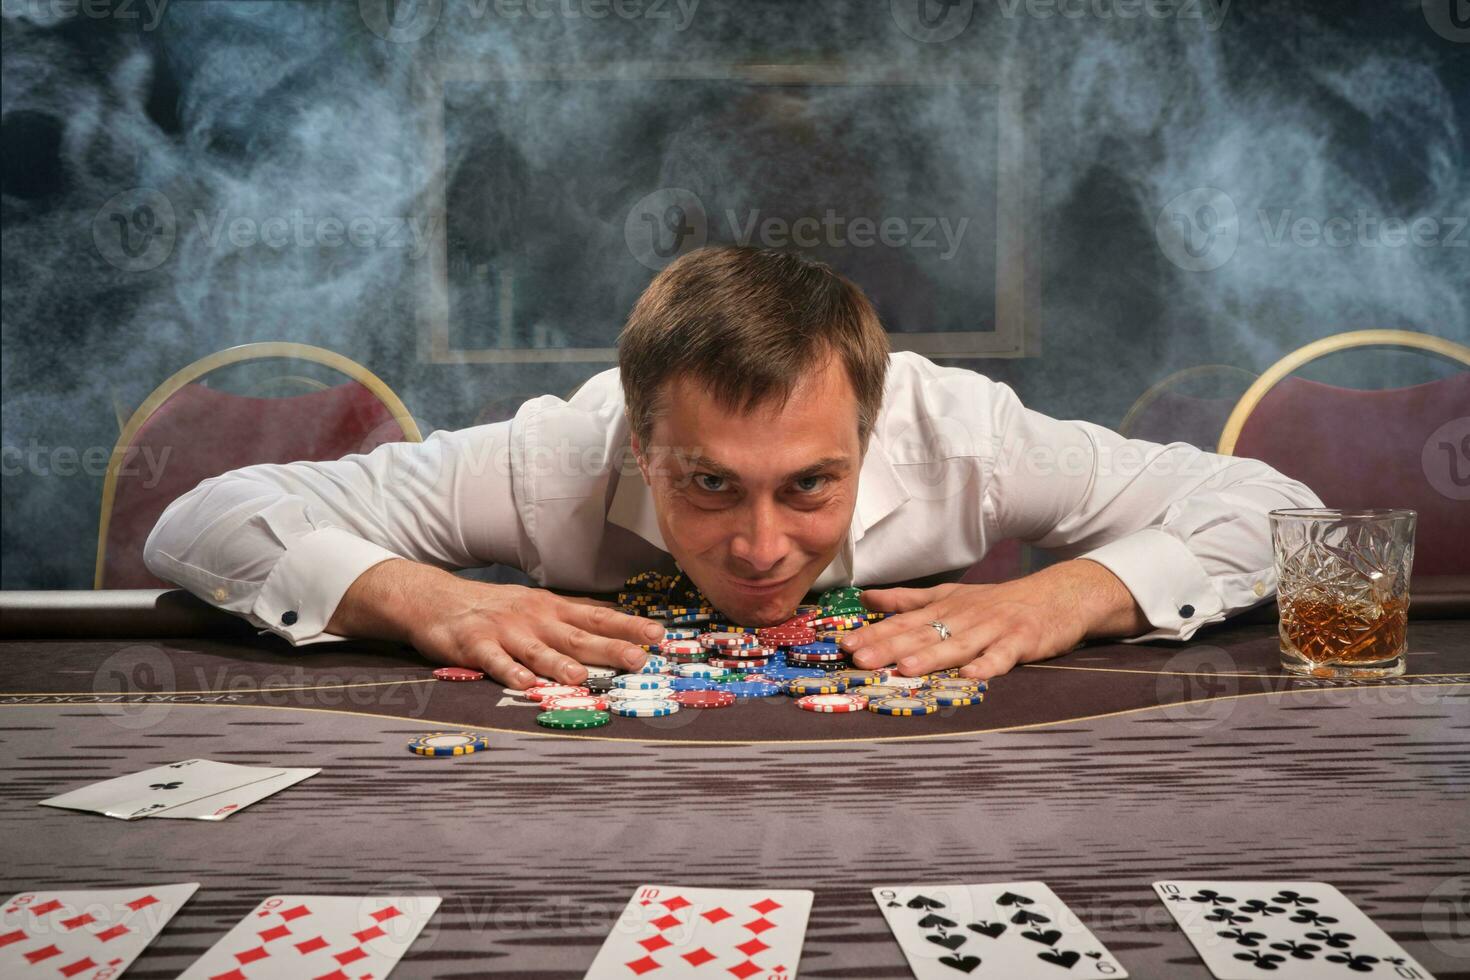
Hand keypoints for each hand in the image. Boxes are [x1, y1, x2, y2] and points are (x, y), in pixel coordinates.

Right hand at [414, 584, 664, 687]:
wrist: (436, 598)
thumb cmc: (495, 607)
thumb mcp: (537, 605)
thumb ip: (571, 618)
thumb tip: (614, 625)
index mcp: (553, 609)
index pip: (598, 617)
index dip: (629, 626)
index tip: (659, 635)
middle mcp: (535, 618)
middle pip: (578, 635)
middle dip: (609, 648)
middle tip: (638, 659)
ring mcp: (505, 631)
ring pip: (539, 650)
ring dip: (561, 664)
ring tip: (583, 677)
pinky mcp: (475, 645)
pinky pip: (496, 662)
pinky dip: (511, 672)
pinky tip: (526, 685)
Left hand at [838, 561, 1145, 680]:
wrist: (1059, 594)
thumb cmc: (999, 602)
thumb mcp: (950, 595)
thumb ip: (907, 600)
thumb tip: (865, 598)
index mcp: (943, 608)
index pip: (902, 623)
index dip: (873, 634)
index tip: (844, 645)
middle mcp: (963, 617)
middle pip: (922, 634)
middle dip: (889, 647)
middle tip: (860, 659)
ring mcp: (993, 628)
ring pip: (957, 644)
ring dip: (931, 657)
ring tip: (905, 670)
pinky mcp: (1022, 640)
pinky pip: (1003, 655)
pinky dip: (988, 664)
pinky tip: (972, 675)